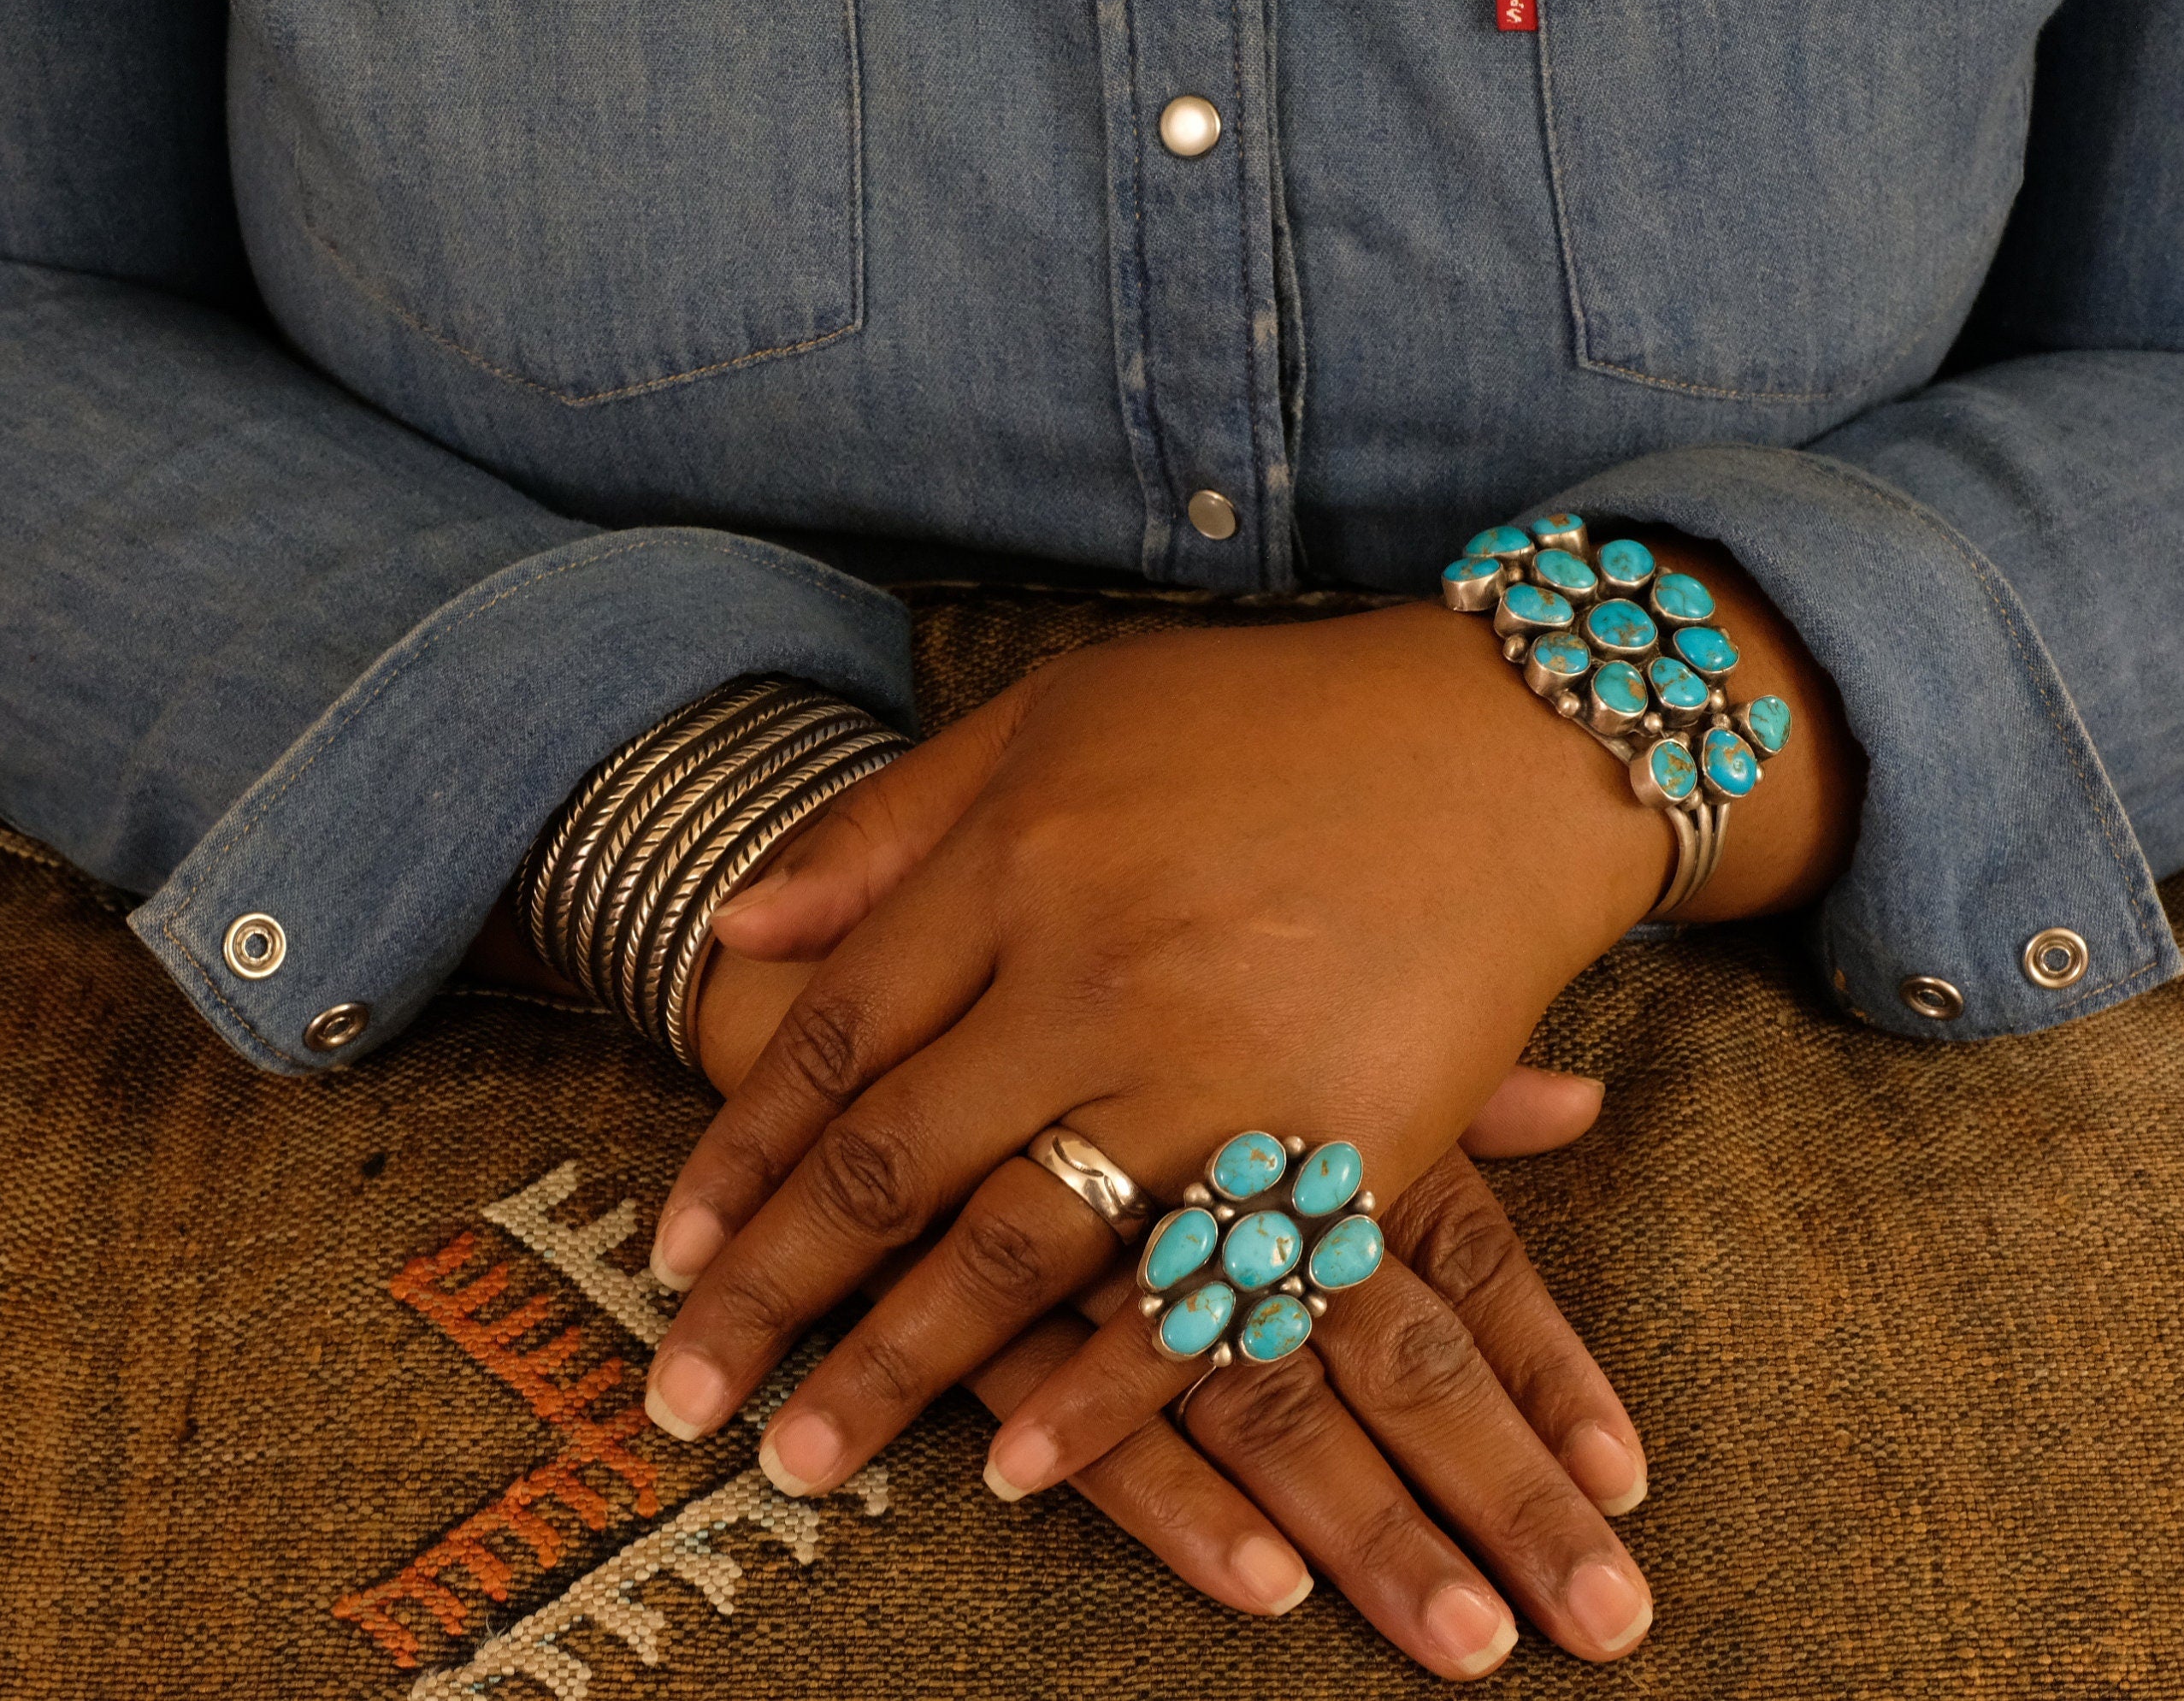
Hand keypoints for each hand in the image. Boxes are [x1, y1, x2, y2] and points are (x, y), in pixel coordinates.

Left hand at [640, 542, 1853, 1499]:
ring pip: (1016, 1250)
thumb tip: (737, 928)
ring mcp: (1219, 1068)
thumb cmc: (1270, 723)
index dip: (744, 1153)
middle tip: (681, 1397)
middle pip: (897, 1159)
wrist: (1510, 747)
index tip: (674, 1252)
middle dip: (774, 1292)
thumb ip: (889, 824)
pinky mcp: (1336, 1146)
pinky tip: (1017, 1465)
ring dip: (899, 1370)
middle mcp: (1097, 971)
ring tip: (804, 1464)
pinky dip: (1103, 1394)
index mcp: (1020, 857)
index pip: (839, 1036)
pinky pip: (1195, 1296)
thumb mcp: (1055, 718)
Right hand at [703, 949, 1655, 1674]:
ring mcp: (1103, 1228)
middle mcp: (1223, 1162)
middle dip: (1500, 1490)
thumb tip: (1578, 1105)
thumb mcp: (1246, 961)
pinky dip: (1175, 1497)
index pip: (1460, 1251)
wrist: (825, 918)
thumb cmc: (1068, 935)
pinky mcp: (981, 1284)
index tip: (1629, 1481)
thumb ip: (1412, 1050)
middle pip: (1392, 1348)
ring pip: (1265, 1397)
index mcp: (1300, 1087)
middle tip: (1607, 1624)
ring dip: (1370, 1530)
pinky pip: (1097, 1405)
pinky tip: (1262, 1583)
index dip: (1545, 1369)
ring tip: (1468, 1642)